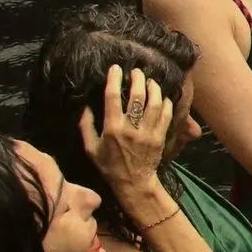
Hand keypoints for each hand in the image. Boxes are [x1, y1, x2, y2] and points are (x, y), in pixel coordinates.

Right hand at [80, 65, 172, 194]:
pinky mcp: (160, 136)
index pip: (112, 98)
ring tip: (150, 81)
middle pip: (137, 96)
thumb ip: (85, 126)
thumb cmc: (109, 165)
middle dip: (138, 79)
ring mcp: (148, 132)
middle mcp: (131, 128)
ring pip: (155, 103)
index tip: (116, 68)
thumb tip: (84, 106)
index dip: (114, 80)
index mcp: (112, 128)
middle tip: (137, 71)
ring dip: (154, 88)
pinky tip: (162, 97)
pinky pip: (167, 115)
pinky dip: (166, 103)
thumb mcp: (91, 148)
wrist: (134, 182)